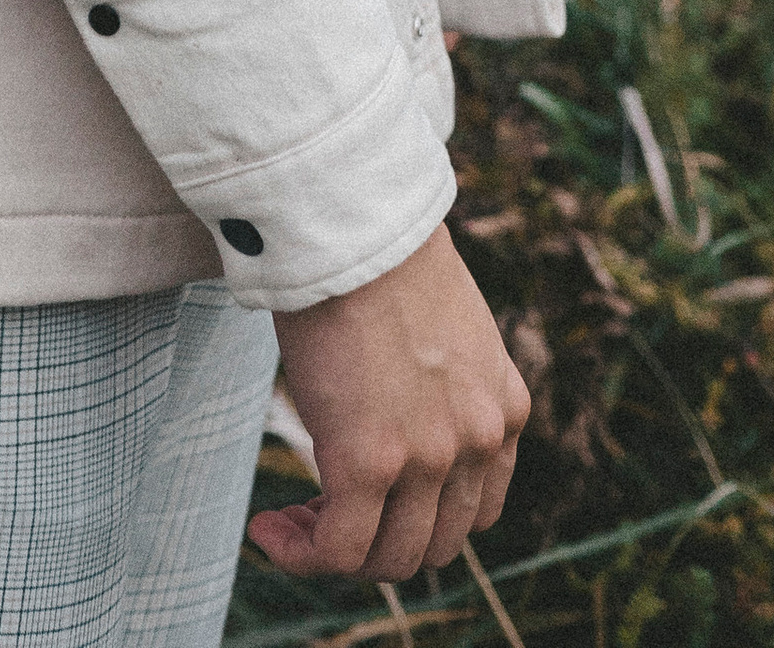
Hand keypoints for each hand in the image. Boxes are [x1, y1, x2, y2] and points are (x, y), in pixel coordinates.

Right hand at [254, 224, 530, 582]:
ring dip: (339, 553)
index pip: (475, 509)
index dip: (419, 519)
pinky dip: (303, 553)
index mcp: (506, 408)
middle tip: (321, 514)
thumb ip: (441, 378)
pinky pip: (340, 547)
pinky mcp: (370, 461)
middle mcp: (479, 442)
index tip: (370, 501)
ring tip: (290, 524)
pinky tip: (268, 532)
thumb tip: (394, 404)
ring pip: (389, 557)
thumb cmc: (377, 250)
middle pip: (435, 544)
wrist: (351, 216)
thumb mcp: (443, 324)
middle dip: (378, 542)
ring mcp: (430, 457)